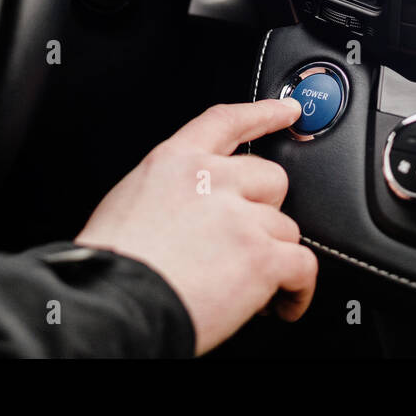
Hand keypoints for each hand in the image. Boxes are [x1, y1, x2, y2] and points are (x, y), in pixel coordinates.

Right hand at [76, 97, 316, 354]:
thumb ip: (173, 192)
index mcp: (174, 162)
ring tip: (250, 287)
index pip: (226, 122)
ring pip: (286, 228)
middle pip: (271, 178)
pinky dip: (298, 290)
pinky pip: (302, 265)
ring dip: (274, 257)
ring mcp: (240, 216)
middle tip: (244, 244)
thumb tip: (196, 211)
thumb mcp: (130, 202)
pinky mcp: (261, 256)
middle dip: (264, 211)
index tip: (288, 110)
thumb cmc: (113, 265)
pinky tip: (283, 303)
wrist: (113, 305)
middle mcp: (211, 180)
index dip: (263, 114)